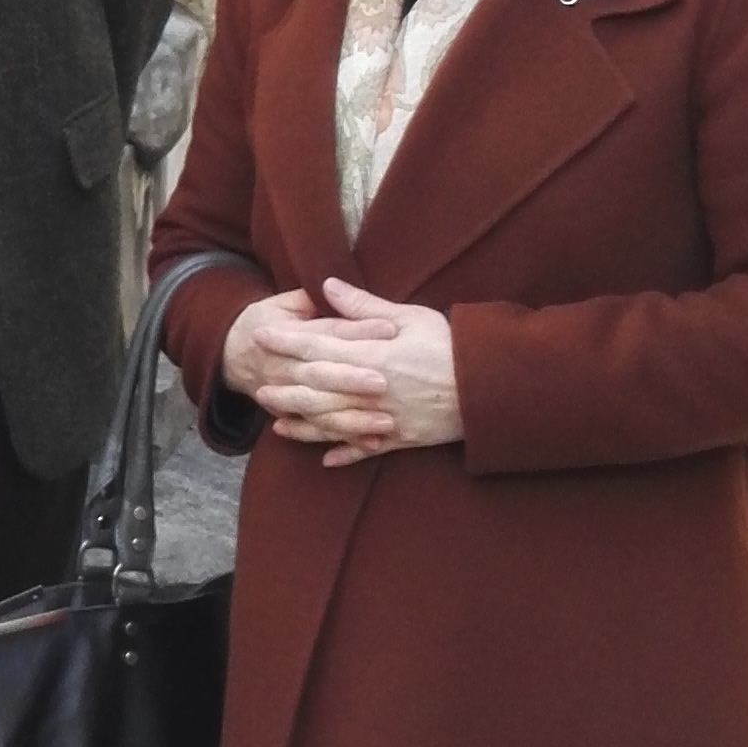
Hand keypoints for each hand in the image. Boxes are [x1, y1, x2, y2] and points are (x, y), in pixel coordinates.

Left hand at [229, 283, 461, 468]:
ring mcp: (384, 418)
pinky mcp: (402, 438)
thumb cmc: (452, 346)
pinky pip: (368, 450)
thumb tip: (328, 286)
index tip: (261, 336)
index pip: (318, 347)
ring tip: (277, 425)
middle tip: (256, 387)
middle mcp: (371, 390)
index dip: (287, 342)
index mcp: (372, 356)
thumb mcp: (411, 317)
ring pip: (334, 424)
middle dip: (285, 388)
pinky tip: (326, 460)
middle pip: (317, 390)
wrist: (491, 388)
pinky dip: (346, 455)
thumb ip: (365, 306)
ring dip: (304, 426)